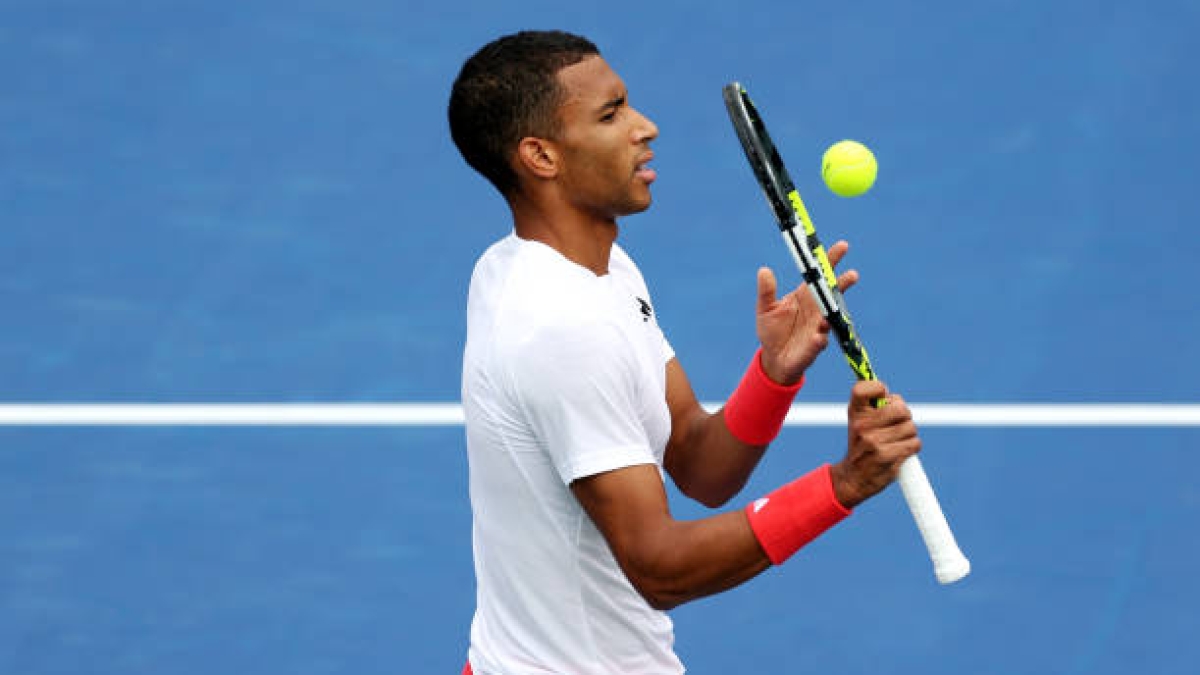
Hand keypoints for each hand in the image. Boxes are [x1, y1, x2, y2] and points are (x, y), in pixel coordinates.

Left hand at [755, 240, 857, 384]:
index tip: (843, 246)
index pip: (820, 276)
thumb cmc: (772, 330)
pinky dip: (818, 340)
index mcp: (804, 296)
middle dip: (842, 284)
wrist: (774, 358)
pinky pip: (818, 343)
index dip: (830, 261)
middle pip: (831, 294)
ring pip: (830, 318)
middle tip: (852, 275)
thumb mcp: (766, 308)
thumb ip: (766, 291)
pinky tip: (817, 337)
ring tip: (830, 309)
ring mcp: (818, 328)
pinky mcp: (814, 347)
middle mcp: (816, 310)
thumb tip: (763, 270)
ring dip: (832, 313)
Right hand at [830, 380, 921, 508]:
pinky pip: (914, 443)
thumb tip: (894, 397)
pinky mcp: (887, 456)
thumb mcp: (859, 421)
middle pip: (900, 408)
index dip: (879, 388)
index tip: (882, 397)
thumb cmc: (862, 445)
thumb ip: (875, 406)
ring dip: (909, 434)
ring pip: (910, 427)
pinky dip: (912, 447)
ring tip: (896, 441)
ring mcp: (874, 441)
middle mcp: (862, 425)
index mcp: (855, 413)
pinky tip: (900, 451)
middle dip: (904, 416)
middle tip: (896, 424)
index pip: (864, 388)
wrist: (853, 478)